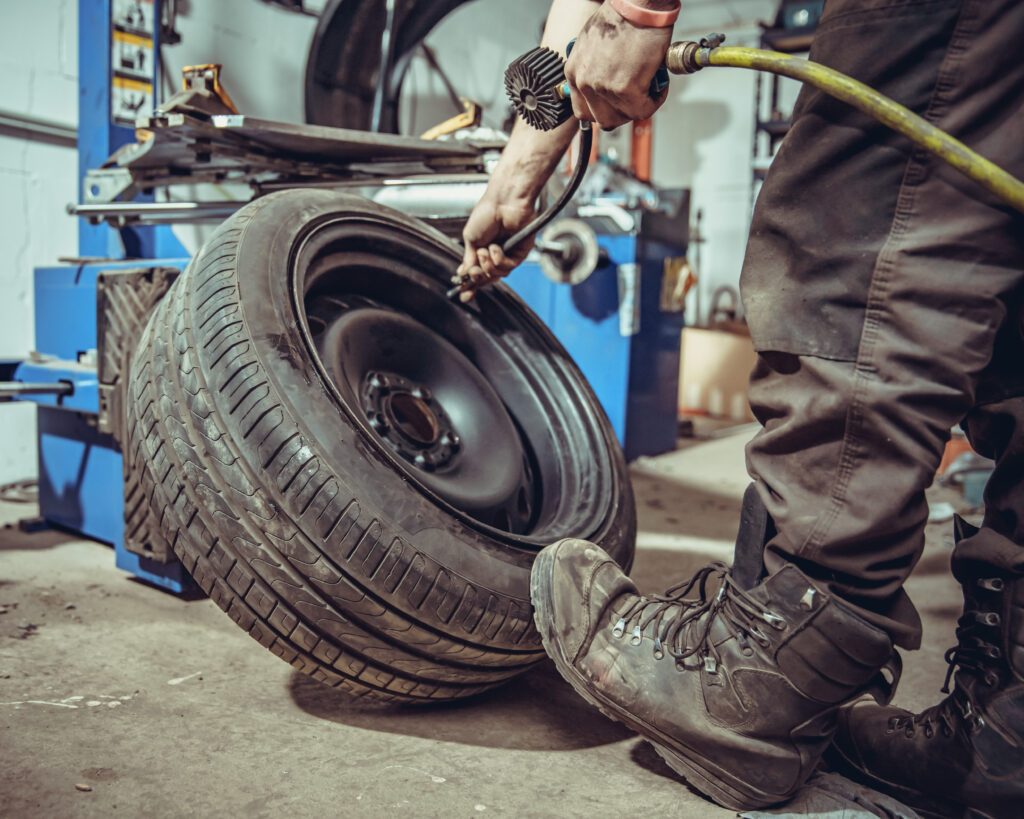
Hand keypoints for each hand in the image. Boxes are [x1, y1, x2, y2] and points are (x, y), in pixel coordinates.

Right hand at [456, 168, 538, 302]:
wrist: (504, 201)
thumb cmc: (487, 212)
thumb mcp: (471, 238)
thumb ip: (468, 258)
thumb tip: (464, 274)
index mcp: (482, 249)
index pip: (477, 273)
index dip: (470, 285)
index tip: (463, 295)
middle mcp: (495, 254)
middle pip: (487, 278)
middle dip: (479, 277)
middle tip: (474, 270)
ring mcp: (508, 254)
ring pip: (497, 275)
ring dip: (488, 266)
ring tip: (485, 251)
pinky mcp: (520, 253)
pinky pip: (508, 266)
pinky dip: (499, 260)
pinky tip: (496, 249)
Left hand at [564, 2, 671, 129]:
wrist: (638, 3)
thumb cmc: (621, 15)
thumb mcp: (592, 44)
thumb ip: (593, 68)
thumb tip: (604, 83)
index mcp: (574, 71)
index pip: (583, 110)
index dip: (603, 109)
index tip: (616, 104)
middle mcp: (584, 82)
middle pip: (602, 119)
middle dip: (622, 112)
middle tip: (636, 99)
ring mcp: (604, 87)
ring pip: (624, 116)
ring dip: (640, 106)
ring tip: (648, 88)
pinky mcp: (626, 89)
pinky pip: (644, 109)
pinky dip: (655, 100)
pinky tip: (658, 84)